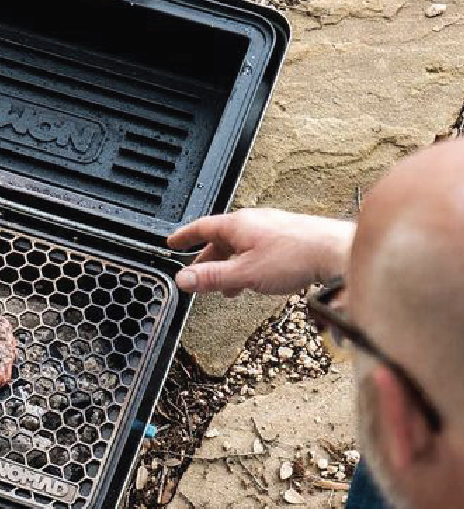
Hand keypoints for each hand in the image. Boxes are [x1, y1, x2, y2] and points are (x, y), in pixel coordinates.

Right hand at [167, 209, 353, 296]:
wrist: (336, 252)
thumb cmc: (296, 257)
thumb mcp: (244, 274)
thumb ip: (212, 278)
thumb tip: (183, 279)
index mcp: (238, 224)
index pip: (202, 227)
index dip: (185, 237)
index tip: (172, 243)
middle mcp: (254, 221)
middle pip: (221, 239)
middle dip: (207, 259)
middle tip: (196, 274)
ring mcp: (272, 228)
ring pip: (240, 246)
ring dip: (229, 266)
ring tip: (226, 286)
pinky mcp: (288, 237)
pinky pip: (257, 250)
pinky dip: (247, 265)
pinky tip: (254, 280)